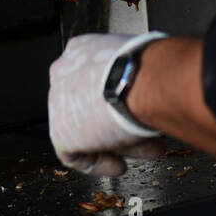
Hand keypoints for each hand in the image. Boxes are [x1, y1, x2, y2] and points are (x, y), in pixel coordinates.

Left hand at [48, 34, 164, 175]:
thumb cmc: (149, 68)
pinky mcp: (60, 131)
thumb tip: (156, 86)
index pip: (94, 78)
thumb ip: (139, 73)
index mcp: (82, 49)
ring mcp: (58, 102)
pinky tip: (118, 165)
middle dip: (120, 123)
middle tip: (144, 134)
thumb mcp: (144, 61)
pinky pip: (75, 154)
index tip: (132, 109)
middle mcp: (65, 72)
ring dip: (117, 143)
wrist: (140, 81)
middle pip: (91, 105)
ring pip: (86, 129)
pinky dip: (98, 162)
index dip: (118, 98)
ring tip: (145, 150)